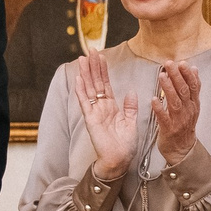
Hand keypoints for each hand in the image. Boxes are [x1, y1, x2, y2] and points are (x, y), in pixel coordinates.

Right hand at [73, 52, 137, 179]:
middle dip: (93, 66)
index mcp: (111, 107)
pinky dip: (82, 90)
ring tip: (82, 59)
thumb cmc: (125, 145)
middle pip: (96, 82)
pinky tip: (79, 78)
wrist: (119, 160)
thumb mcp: (131, 122)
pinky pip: (85, 102)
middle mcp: (101, 107)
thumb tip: (131, 91)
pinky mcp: (90, 120)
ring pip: (89, 89)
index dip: (103, 70)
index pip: (106, 84)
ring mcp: (94, 112)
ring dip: (86, 74)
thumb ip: (130, 107)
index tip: (100, 56)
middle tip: (90, 50)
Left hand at [153, 59, 201, 165]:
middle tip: (169, 64)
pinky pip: (164, 118)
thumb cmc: (184, 126)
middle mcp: (188, 111)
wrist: (182, 150)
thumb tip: (194, 69)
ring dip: (169, 88)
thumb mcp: (192, 106)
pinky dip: (159, 108)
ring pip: (175, 102)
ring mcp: (179, 121)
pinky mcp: (169, 129)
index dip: (188, 74)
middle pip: (184, 91)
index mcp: (193, 104)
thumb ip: (192, 88)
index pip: (193, 86)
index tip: (182, 63)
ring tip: (162, 76)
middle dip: (177, 76)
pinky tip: (154, 99)